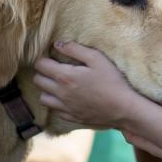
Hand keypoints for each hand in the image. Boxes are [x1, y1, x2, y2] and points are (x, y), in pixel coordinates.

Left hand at [33, 41, 148, 127]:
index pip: (40, 65)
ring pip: (43, 97)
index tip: (52, 57)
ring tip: (59, 84)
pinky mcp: (71, 117)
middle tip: (55, 68)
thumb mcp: (97, 59)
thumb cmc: (112, 81)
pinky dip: (57, 103)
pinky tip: (68, 98)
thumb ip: (75, 49)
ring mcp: (65, 107)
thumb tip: (57, 44)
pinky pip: (55, 110)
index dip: (44, 58)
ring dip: (47, 89)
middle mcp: (60, 93)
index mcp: (65, 76)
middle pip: (38, 81)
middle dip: (43, 72)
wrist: (123, 109)